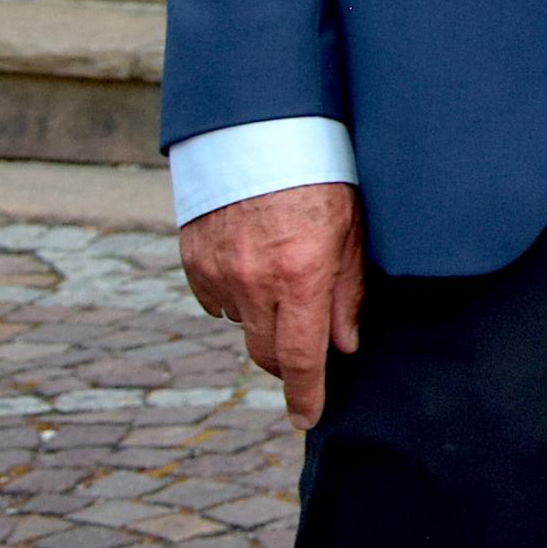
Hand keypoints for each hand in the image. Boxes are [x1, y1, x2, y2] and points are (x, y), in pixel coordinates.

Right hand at [181, 182, 364, 428]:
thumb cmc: (320, 173)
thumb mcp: (352, 230)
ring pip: (241, 324)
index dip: (305, 395)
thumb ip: (347, 293)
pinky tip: (254, 265)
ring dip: (263, 319)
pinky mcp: (194, 258)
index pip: (300, 359)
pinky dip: (235, 295)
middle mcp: (255, 281)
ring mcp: (219, 271)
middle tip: (304, 355)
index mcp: (300, 276)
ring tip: (284, 279)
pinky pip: (215, 299)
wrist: (259, 128)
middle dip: (285, 364)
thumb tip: (345, 345)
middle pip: (265, 353)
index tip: (307, 419)